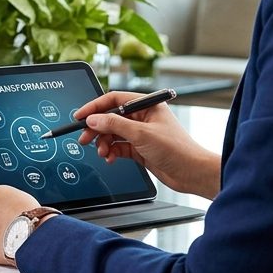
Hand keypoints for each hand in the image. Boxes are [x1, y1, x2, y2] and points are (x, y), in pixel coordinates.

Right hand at [74, 92, 221, 198]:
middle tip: (85, 138)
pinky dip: (111, 152)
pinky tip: (110, 158)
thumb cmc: (177, 149)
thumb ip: (114, 124)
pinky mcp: (139, 149)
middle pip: (110, 118)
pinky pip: (118, 147)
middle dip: (96, 129)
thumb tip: (93, 119)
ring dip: (104, 143)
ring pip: (112, 134)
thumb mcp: (141, 134)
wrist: (192, 173)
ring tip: (102, 152)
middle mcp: (142, 117)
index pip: (114, 100)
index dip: (95, 107)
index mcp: (146, 105)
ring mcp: (140, 134)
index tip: (80, 116)